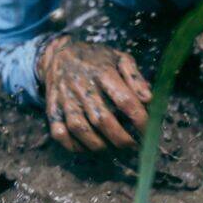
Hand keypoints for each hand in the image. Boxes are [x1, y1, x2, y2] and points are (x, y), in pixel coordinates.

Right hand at [37, 36, 151, 151]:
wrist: (59, 54)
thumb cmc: (96, 59)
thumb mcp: (119, 58)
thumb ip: (136, 78)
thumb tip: (149, 99)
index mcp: (102, 72)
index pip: (125, 100)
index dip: (139, 119)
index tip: (149, 131)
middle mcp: (82, 87)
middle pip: (102, 120)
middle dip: (121, 138)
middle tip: (132, 145)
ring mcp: (65, 99)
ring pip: (80, 129)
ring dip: (99, 145)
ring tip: (112, 147)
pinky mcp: (52, 109)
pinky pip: (60, 134)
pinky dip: (74, 145)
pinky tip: (89, 147)